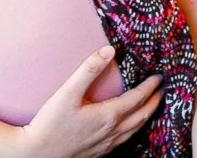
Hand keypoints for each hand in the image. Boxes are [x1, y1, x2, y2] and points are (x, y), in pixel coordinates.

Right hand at [15, 45, 162, 157]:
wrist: (34, 155)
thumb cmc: (49, 125)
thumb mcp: (67, 93)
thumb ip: (88, 70)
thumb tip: (109, 50)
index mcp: (108, 116)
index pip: (137, 98)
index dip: (150, 87)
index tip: (159, 77)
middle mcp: (111, 132)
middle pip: (141, 116)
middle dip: (154, 102)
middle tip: (162, 90)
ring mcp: (106, 145)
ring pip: (134, 130)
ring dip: (146, 116)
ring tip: (151, 106)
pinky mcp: (98, 153)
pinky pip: (124, 140)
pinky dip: (133, 129)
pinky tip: (128, 126)